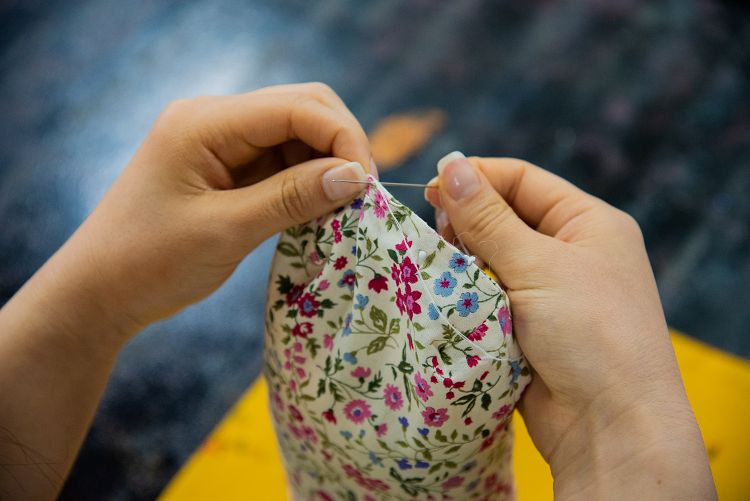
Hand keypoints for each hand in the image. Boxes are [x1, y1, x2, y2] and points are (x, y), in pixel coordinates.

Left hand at [0, 83, 372, 498]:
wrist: (99, 293)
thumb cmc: (150, 262)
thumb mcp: (226, 231)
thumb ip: (292, 198)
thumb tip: (356, 175)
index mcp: (205, 122)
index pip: (297, 107)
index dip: (343, 139)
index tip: (367, 187)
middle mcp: (214, 120)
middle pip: (301, 109)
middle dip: (339, 146)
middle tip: (359, 197)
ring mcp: (219, 142)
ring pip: (296, 136)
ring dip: (325, 167)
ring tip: (340, 210)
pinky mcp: (225, 168)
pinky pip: (280, 162)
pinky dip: (305, 183)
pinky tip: (316, 211)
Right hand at [425, 153, 715, 499]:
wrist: (610, 426)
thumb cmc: (590, 332)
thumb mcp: (538, 266)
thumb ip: (488, 218)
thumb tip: (450, 164)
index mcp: (587, 223)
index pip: (522, 180)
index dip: (476, 179)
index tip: (429, 190)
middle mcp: (569, 252)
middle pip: (502, 218)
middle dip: (466, 225)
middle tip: (436, 238)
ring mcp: (548, 292)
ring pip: (489, 260)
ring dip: (463, 264)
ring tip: (440, 272)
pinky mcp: (526, 327)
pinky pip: (486, 298)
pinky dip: (465, 297)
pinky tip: (446, 299)